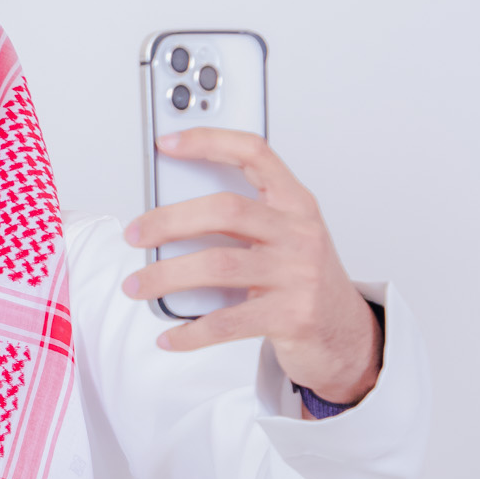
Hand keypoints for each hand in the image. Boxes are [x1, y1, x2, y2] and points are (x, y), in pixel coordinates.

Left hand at [121, 128, 381, 404]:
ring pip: (218, 265)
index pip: (254, 154)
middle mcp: (299, 233)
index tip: (166, 143)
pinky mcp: (292, 316)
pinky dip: (190, 332)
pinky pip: (228, 322)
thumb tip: (166, 224)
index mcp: (295, 204)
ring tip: (137, 286)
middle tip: (134, 235)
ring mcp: (298, 275)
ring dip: (166, 276)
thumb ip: (239, 224)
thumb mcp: (282, 240)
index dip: (209, 142)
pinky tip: (168, 336)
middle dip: (169, 221)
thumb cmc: (300, 282)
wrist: (345, 335)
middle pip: (225, 210)